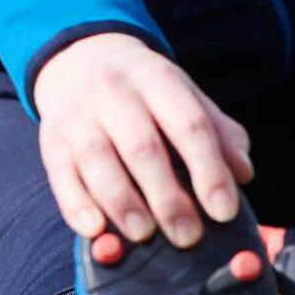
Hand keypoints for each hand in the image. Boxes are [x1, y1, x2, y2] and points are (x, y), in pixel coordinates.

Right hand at [32, 31, 254, 248]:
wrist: (78, 59)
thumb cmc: (143, 90)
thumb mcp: (184, 95)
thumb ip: (218, 132)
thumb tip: (242, 173)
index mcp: (157, 78)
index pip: (188, 124)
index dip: (209, 170)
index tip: (224, 210)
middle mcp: (113, 92)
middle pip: (142, 147)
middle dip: (167, 197)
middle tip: (188, 236)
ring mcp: (78, 116)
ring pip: (98, 161)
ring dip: (123, 204)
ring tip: (144, 234)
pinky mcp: (51, 141)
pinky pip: (61, 176)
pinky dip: (77, 206)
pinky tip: (96, 230)